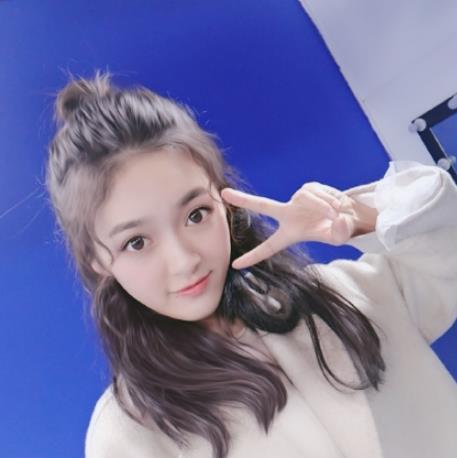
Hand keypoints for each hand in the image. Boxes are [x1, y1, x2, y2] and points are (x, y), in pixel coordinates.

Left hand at [221, 182, 374, 269]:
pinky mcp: (307, 188)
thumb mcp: (339, 237)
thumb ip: (340, 233)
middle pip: (262, 205)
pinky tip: (334, 203)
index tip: (235, 265)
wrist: (349, 214)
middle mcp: (289, 214)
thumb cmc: (339, 230)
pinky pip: (316, 192)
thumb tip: (338, 221)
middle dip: (243, 199)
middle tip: (224, 193)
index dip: (253, 257)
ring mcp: (296, 199)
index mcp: (290, 233)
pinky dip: (329, 198)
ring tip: (335, 213)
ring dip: (326, 207)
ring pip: (309, 200)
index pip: (268, 247)